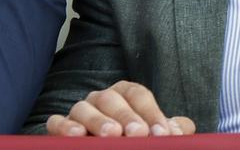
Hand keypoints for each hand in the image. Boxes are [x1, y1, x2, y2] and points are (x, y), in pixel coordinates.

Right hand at [46, 81, 195, 136]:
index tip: (162, 133)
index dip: (152, 114)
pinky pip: (57, 121)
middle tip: (138, 134)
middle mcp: (102, 98)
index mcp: (126, 94)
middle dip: (127, 117)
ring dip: (97, 121)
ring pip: (84, 108)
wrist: (111, 144)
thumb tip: (182, 130)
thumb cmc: (133, 137)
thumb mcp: (154, 132)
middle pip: (113, 100)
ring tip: (111, 134)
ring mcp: (80, 110)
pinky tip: (77, 135)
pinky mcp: (60, 125)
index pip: (139, 96)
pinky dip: (64, 126)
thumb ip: (172, 128)